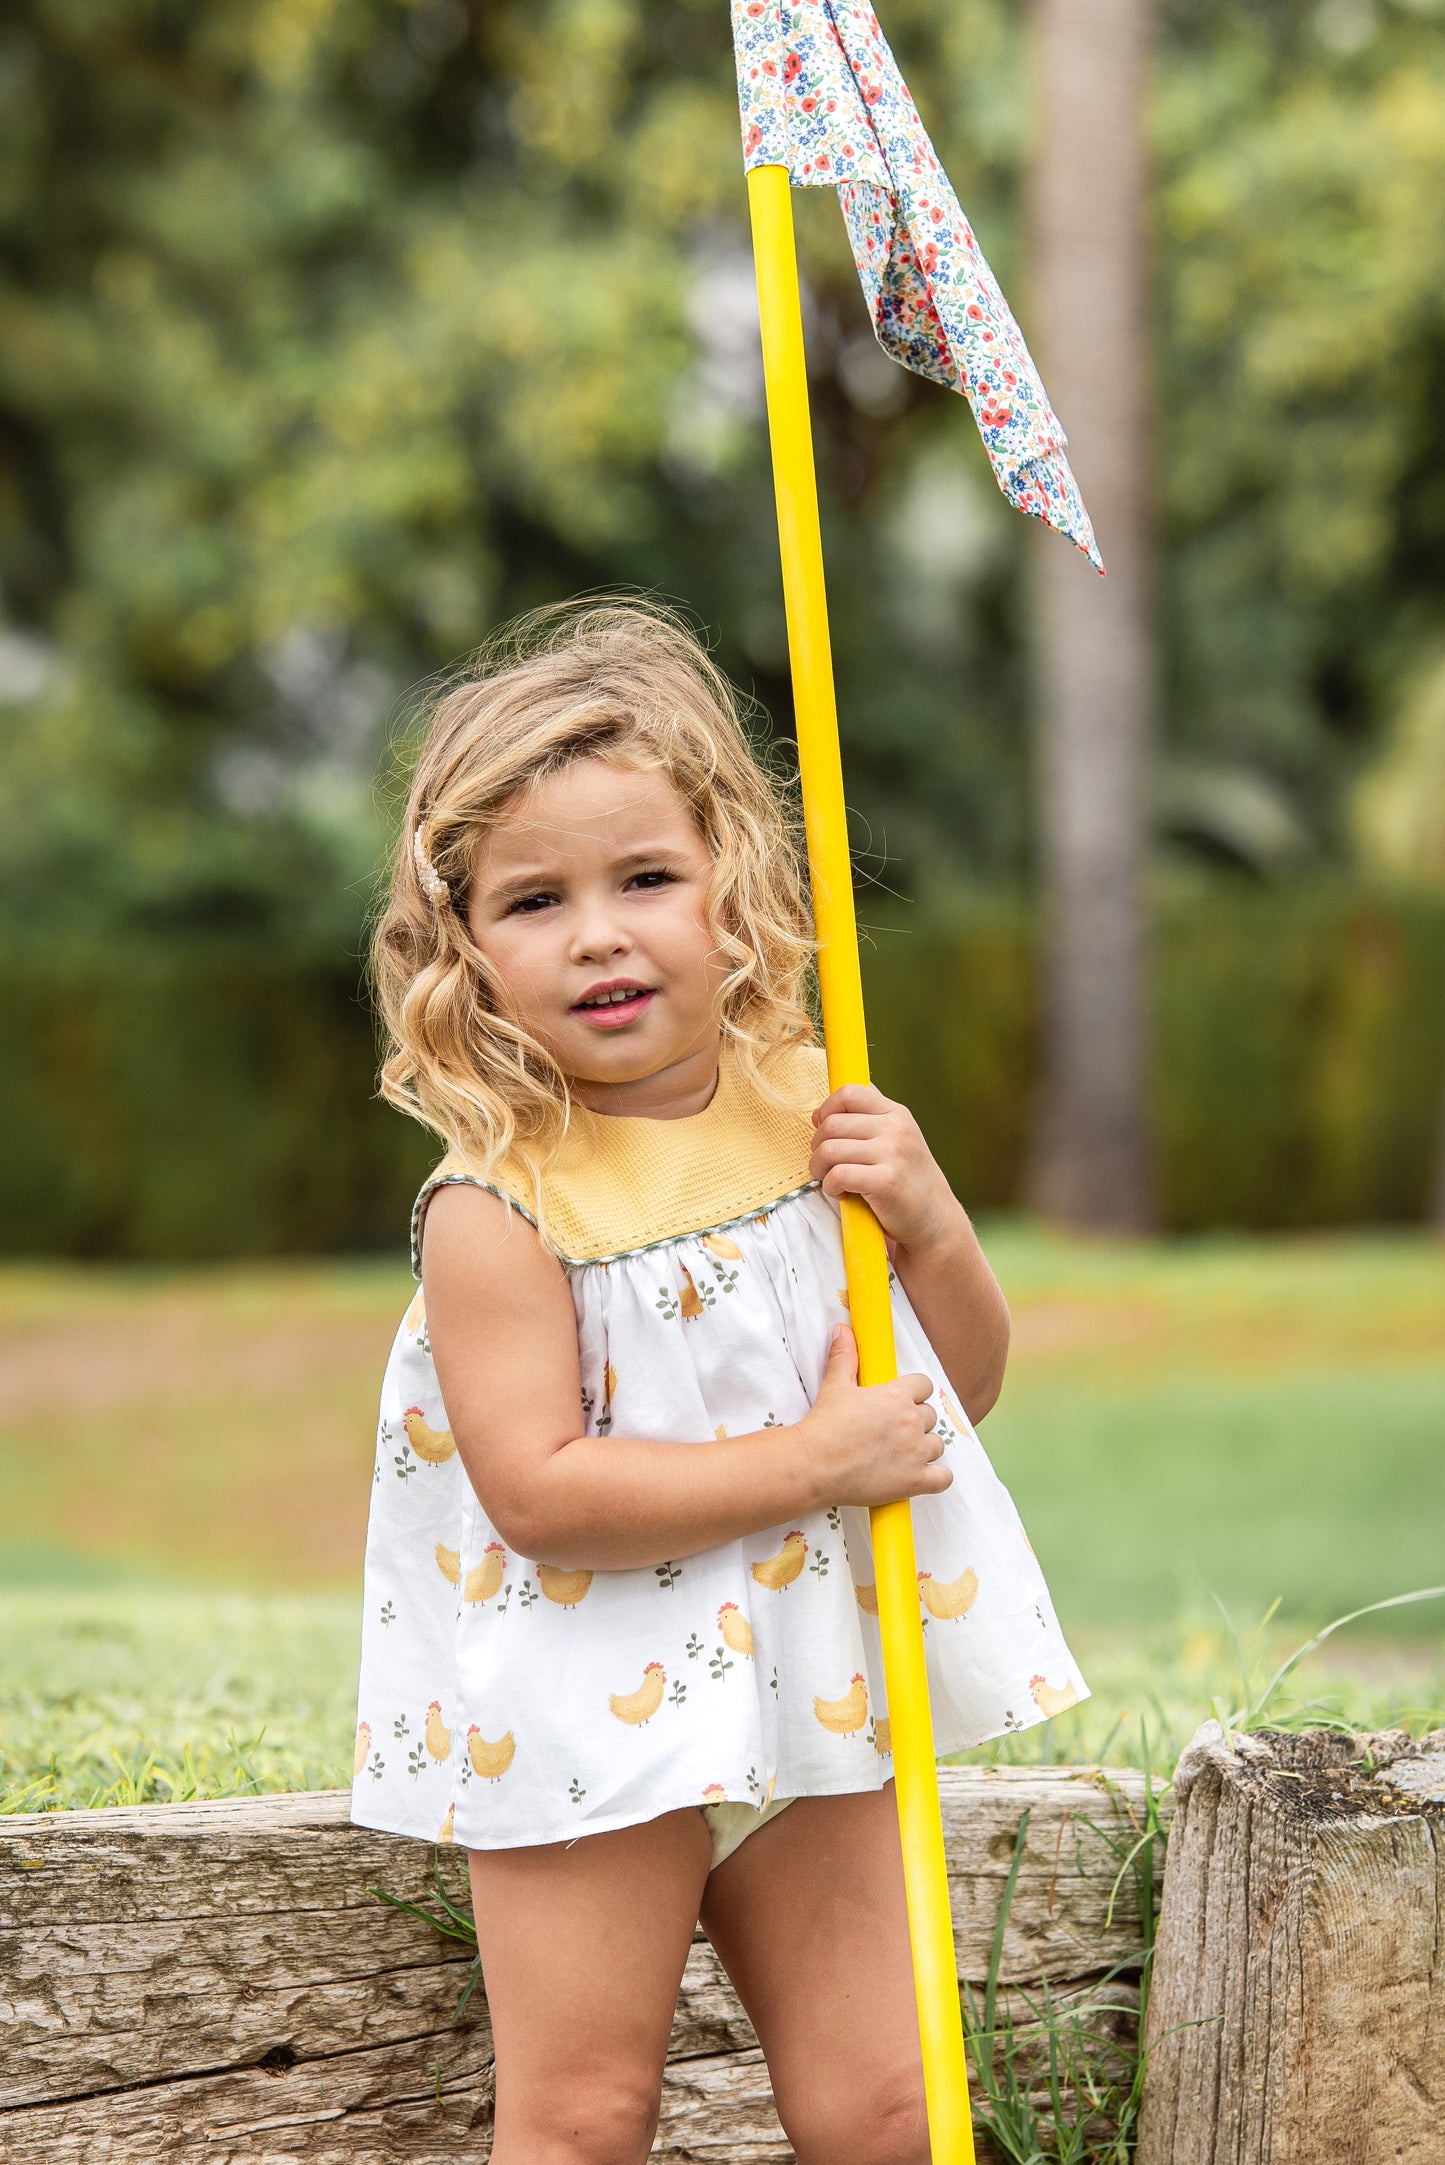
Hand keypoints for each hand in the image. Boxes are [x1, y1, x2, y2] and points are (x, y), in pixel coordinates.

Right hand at [796, 1325, 951, 1507]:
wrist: (813, 1464)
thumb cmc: (824, 1426)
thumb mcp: (835, 1385)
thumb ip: (845, 1356)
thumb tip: (843, 1330)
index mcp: (896, 1396)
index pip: (924, 1385)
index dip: (913, 1393)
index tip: (901, 1402)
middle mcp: (911, 1422)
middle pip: (930, 1415)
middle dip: (915, 1421)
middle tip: (893, 1431)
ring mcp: (916, 1453)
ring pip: (937, 1444)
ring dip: (924, 1447)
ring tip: (901, 1453)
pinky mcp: (915, 1480)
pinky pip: (943, 1478)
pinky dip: (936, 1477)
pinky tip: (920, 1474)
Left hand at [809, 1083, 964, 1256]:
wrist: (935, 1218)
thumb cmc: (906, 1180)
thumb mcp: (895, 1141)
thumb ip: (863, 1124)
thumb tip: (818, 1115)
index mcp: (897, 1114)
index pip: (849, 1092)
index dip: (827, 1110)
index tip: (825, 1131)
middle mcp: (897, 1128)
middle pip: (832, 1123)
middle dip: (817, 1146)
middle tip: (825, 1165)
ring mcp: (893, 1154)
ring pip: (829, 1149)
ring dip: (819, 1168)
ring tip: (831, 1179)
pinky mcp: (886, 1181)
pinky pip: (838, 1175)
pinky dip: (830, 1187)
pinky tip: (842, 1193)